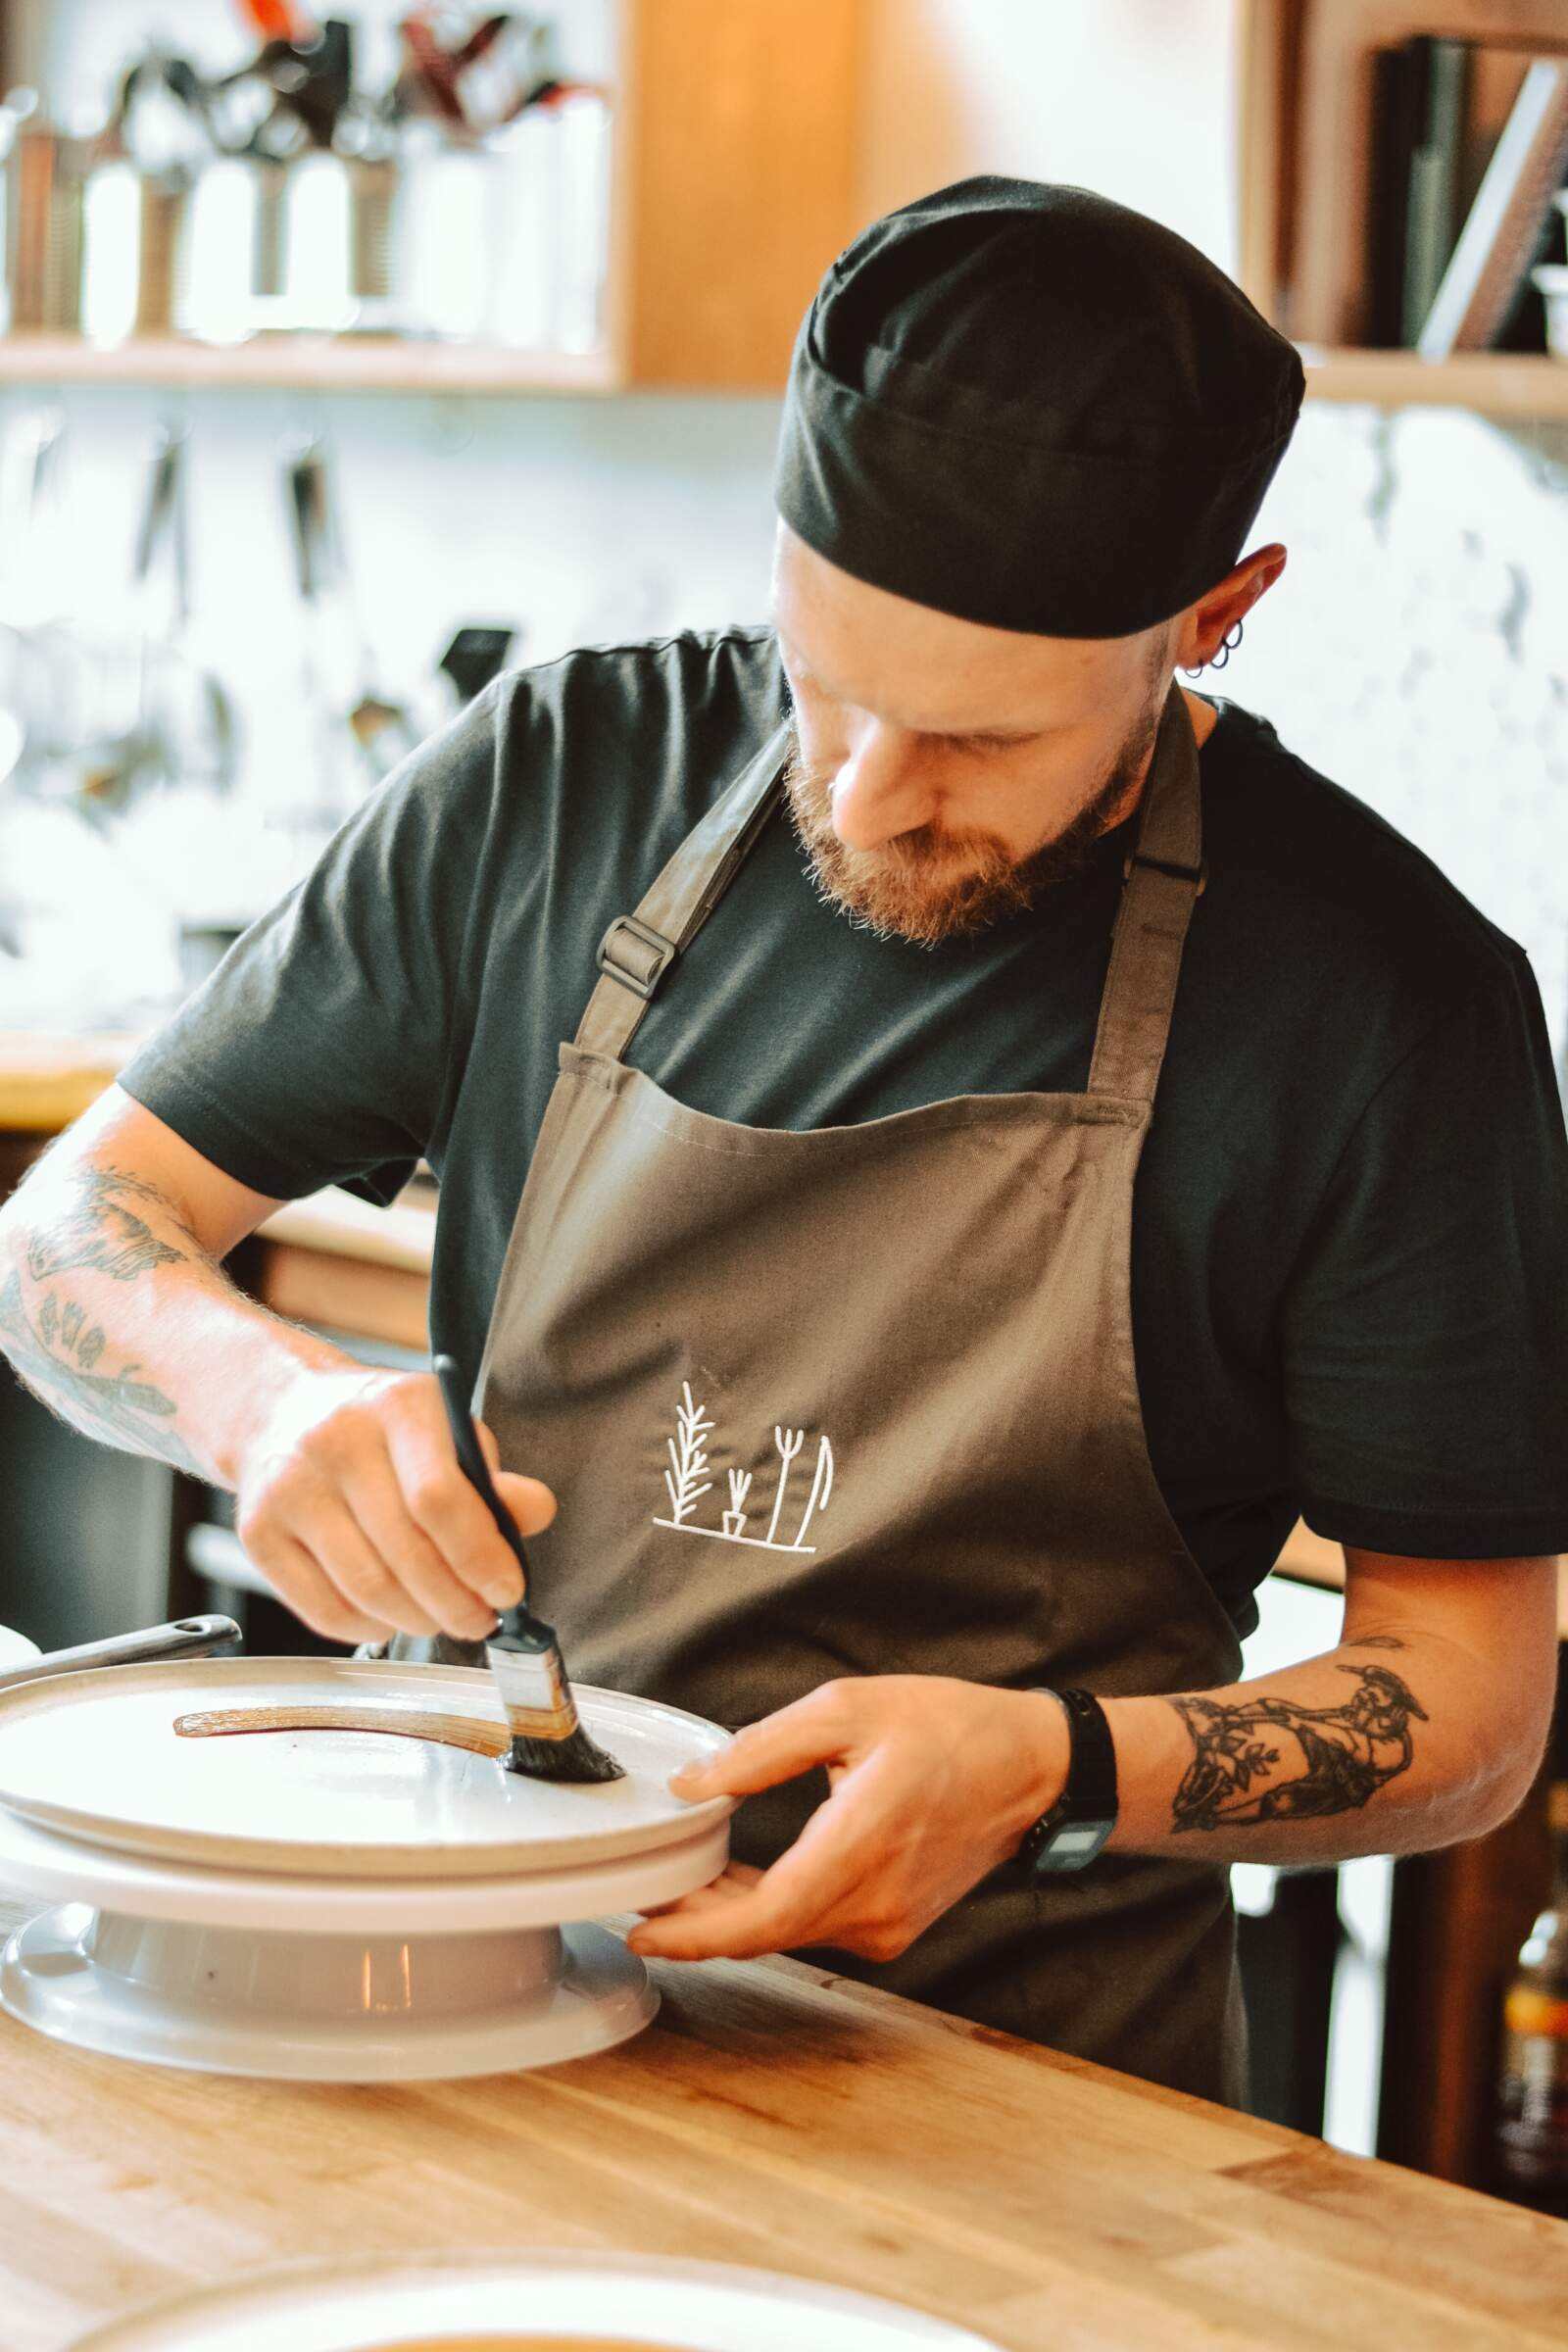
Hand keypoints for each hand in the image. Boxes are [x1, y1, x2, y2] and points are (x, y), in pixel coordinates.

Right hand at [234, 1366, 556, 1643]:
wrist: (284, 1410)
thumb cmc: (383, 1430)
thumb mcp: (446, 1432)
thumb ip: (494, 1480)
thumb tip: (536, 1513)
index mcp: (399, 1407)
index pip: (439, 1498)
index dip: (479, 1557)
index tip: (507, 1591)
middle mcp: (336, 1440)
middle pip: (405, 1551)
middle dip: (454, 1602)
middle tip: (480, 1620)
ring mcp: (289, 1486)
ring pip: (364, 1587)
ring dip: (416, 1621)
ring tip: (440, 1620)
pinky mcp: (257, 1531)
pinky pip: (322, 1608)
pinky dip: (366, 1628)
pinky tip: (389, 1618)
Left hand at [627, 1676, 1068, 1965]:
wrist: (1033, 1767)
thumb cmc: (950, 1729)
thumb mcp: (846, 1711)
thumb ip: (761, 1750)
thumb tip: (693, 1785)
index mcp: (860, 1847)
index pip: (763, 1920)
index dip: (696, 1936)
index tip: (644, 1933)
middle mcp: (874, 1904)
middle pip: (766, 1932)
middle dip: (699, 1919)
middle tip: (647, 1892)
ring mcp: (888, 1923)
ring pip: (789, 1931)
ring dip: (734, 1913)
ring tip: (685, 1879)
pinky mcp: (895, 1924)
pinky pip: (817, 1925)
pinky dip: (773, 1909)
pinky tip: (741, 1882)